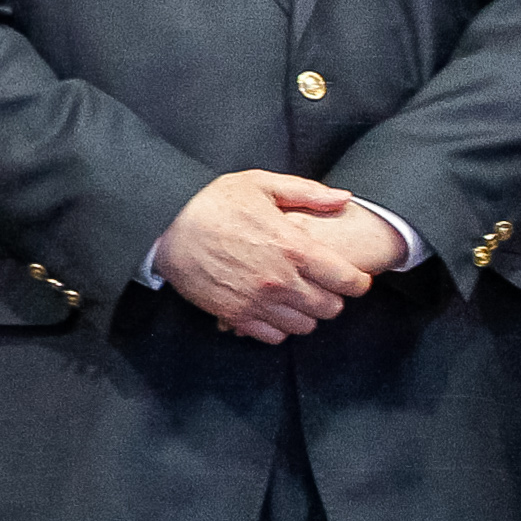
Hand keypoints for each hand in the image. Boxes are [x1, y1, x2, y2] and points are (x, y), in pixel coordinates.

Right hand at [153, 170, 375, 343]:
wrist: (163, 225)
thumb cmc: (211, 202)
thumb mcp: (260, 184)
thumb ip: (307, 192)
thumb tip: (344, 198)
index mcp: (294, 248)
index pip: (349, 282)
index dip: (358, 281)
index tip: (351, 277)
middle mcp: (281, 280)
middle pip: (331, 309)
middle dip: (332, 297)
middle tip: (320, 285)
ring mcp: (257, 301)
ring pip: (305, 326)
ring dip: (305, 314)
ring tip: (295, 298)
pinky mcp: (234, 314)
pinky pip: (273, 336)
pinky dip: (278, 327)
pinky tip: (271, 308)